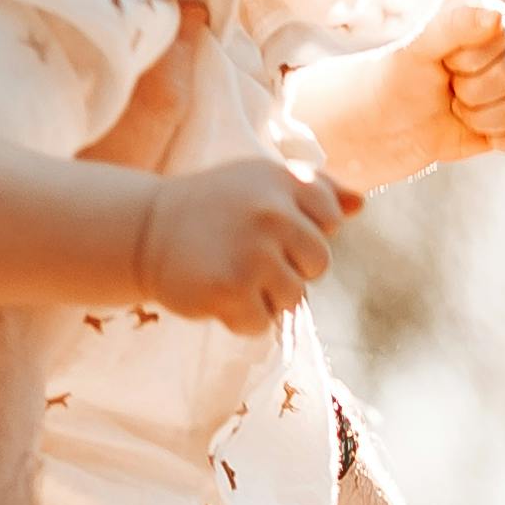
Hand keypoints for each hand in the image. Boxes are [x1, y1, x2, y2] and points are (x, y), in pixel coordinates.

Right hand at [134, 157, 352, 335]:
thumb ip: (315, 190)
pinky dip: (240, 318)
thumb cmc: (212, 206)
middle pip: (318, 263)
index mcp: (284, 180)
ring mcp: (252, 253)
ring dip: (264, 295)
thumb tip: (361, 203)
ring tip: (230, 272)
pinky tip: (215, 293)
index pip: (331, 217)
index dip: (303, 230)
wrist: (144, 230)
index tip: (268, 225)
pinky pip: (261, 323)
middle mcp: (272, 213)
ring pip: (293, 297)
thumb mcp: (261, 183)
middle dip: (289, 266)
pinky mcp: (231, 289)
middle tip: (246, 253)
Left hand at [299, 0, 504, 192]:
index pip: (501, 39)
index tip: (440, 61)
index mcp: (484, 9)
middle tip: (445, 88)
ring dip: (481, 118)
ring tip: (455, 105)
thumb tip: (499, 18)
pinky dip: (500, 138)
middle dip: (472, 93)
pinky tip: (475, 127)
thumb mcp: (415, 48)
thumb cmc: (395, 79)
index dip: (467, 61)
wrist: (383, 125)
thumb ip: (454, 25)